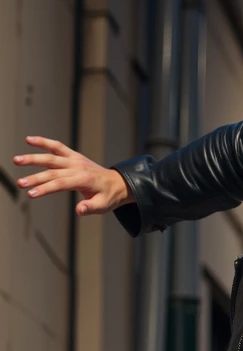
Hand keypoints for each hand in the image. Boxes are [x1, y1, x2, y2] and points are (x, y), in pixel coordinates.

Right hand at [13, 136, 129, 214]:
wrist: (118, 183)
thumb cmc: (109, 196)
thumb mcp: (103, 206)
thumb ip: (91, 208)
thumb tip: (79, 210)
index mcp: (83, 180)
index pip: (60, 184)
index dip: (45, 188)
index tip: (30, 193)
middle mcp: (77, 167)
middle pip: (52, 170)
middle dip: (35, 176)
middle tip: (19, 182)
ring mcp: (75, 159)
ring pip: (51, 156)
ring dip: (33, 157)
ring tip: (17, 160)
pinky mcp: (73, 155)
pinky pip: (57, 146)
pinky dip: (43, 142)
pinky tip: (28, 139)